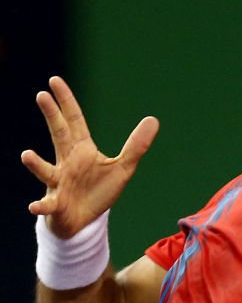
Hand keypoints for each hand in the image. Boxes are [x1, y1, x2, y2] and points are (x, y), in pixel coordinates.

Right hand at [21, 75, 158, 237]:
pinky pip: (48, 205)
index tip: (54, 81)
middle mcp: (66, 162)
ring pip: (46, 171)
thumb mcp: (122, 168)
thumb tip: (153, 120)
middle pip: (58, 135)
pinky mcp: (57, 205)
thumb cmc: (98, 192)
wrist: (84, 221)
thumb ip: (136, 146)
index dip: (66, 101)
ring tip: (26, 156)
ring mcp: (59, 183)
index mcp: (81, 150)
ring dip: (36, 164)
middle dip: (51, 117)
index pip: (73, 120)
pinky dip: (41, 206)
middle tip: (41, 95)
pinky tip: (34, 206)